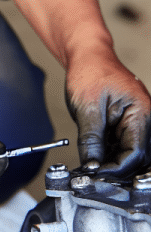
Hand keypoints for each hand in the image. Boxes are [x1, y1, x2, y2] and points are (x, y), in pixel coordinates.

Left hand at [66, 46, 150, 176]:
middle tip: (94, 176)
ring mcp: (136, 121)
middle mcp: (144, 119)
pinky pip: (122, 144)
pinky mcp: (126, 123)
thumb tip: (92, 165)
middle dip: (117, 168)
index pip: (135, 152)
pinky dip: (110, 152)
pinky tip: (95, 157)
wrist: (88, 56)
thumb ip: (91, 139)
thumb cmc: (90, 72)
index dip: (117, 168)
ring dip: (113, 162)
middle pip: (137, 156)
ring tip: (93, 168)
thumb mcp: (87, 108)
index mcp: (141, 114)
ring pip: (130, 152)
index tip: (97, 174)